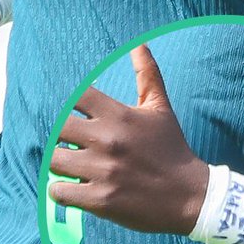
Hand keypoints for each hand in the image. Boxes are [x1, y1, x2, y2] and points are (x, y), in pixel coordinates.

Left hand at [49, 45, 209, 233]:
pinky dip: (59, 191)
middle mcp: (108, 140)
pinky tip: (71, 188)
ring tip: (70, 166)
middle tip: (71, 144)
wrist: (189, 195)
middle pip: (57, 130)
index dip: (70, 107)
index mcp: (119, 116)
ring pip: (54, 162)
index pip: (76, 98)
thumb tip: (140, 44)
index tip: (78, 117)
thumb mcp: (160, 108)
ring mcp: (102, 172)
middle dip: (60, 137)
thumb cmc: (172, 148)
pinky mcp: (100, 200)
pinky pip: (59, 192)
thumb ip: (147, 74)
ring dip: (58, 164)